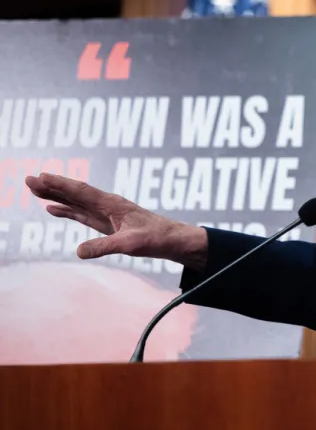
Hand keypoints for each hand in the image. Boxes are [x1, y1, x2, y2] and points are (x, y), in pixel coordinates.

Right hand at [24, 173, 207, 269]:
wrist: (173, 240)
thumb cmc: (156, 238)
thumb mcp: (130, 244)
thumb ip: (105, 247)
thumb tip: (79, 252)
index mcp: (112, 204)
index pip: (82, 191)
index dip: (61, 185)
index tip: (41, 177)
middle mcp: (108, 205)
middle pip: (75, 193)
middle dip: (52, 186)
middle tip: (29, 180)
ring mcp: (107, 214)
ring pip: (77, 202)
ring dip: (57, 196)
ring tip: (35, 191)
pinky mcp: (108, 224)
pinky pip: (83, 214)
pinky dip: (68, 210)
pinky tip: (54, 209)